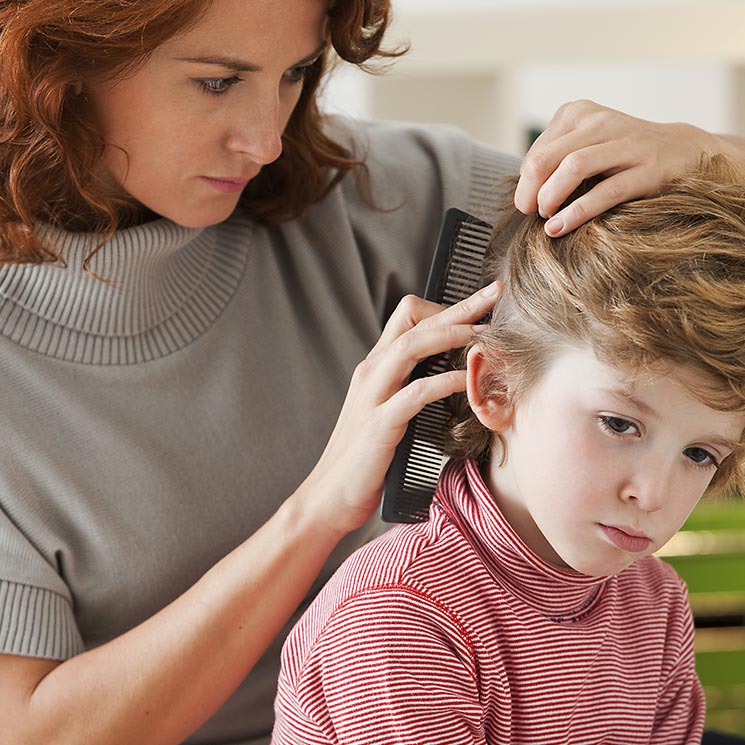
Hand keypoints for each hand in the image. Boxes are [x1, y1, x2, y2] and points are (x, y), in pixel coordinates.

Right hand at [304, 282, 501, 535]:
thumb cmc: (363, 458)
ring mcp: (373, 395)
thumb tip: (442, 375)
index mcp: (375, 367)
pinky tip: (470, 379)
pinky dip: (446, 381)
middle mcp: (371, 372)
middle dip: (459, 306)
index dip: (444, 307)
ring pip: (412, 346)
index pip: (407, 317)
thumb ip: (406, 388)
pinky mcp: (380, 424)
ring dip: (454, 334)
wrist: (329, 496)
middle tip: (495, 293)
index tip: (479, 309)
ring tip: (488, 333)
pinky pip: (417, 392)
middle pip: (415, 322)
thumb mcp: (385, 412)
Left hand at [514, 99, 720, 236]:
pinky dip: (576, 213)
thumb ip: (553, 161)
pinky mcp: (647, 169)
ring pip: (572, 168)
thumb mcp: (584, 146)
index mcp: (578, 113)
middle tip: (529, 214)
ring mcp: (626, 144)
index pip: (536, 153)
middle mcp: (600, 122)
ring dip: (550, 199)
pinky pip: (604, 192)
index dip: (525, 184)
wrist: (683, 151)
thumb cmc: (620, 156)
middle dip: (529, 192)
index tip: (528, 205)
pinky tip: (559, 228)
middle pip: (546, 159)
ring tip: (546, 219)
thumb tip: (522, 193)